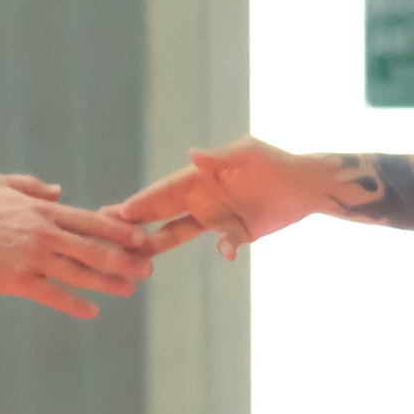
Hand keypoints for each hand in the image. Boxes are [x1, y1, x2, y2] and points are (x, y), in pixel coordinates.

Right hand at [0, 174, 153, 320]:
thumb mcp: (4, 184)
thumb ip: (35, 187)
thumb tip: (60, 191)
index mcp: (44, 212)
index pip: (91, 222)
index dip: (120, 232)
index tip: (142, 239)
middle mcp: (44, 234)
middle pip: (94, 249)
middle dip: (125, 260)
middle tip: (148, 269)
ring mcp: (32, 258)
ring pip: (79, 273)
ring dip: (108, 283)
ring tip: (129, 290)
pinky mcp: (17, 280)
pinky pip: (53, 294)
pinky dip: (75, 304)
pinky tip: (91, 311)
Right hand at [108, 137, 344, 257]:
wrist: (307, 184)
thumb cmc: (275, 162)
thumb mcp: (248, 154)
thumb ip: (219, 158)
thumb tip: (192, 154)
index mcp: (200, 178)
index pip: (162, 192)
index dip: (139, 203)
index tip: (114, 213)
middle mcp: (203, 199)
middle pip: (161, 215)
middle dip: (135, 226)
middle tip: (106, 238)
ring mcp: (217, 218)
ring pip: (179, 234)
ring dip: (159, 246)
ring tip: (137, 259)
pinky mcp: (237, 234)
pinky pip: (223, 246)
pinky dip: (224, 249)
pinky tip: (227, 252)